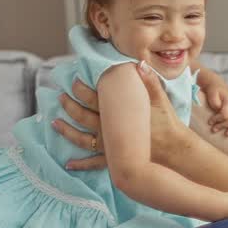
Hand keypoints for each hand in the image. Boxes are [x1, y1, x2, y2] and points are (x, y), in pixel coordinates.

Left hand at [56, 61, 188, 170]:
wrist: (174, 152)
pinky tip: (68, 164)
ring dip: (66, 131)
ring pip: (82, 139)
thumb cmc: (167, 125)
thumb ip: (149, 81)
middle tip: (60, 97)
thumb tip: (139, 63)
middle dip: (69, 105)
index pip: (93, 97)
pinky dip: (81, 164)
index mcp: (117, 113)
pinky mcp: (114, 160)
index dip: (80, 89)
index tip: (73, 81)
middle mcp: (109, 129)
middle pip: (82, 116)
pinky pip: (94, 163)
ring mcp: (110, 146)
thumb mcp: (160, 100)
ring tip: (54, 123)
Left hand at [199, 70, 227, 136]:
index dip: (218, 120)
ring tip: (227, 134)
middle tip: (214, 129)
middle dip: (223, 125)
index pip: (225, 114)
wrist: (217, 85)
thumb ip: (215, 102)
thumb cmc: (213, 91)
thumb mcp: (211, 94)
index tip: (210, 122)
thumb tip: (218, 109)